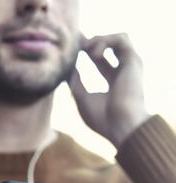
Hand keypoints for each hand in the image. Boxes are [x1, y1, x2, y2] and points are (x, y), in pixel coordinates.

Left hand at [69, 33, 149, 147]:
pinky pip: (121, 38)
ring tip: (85, 48)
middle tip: (77, 41)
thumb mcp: (81, 97)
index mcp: (114, 84)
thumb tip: (69, 65)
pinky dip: (105, 41)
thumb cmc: (101, 118)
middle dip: (91, 42)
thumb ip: (76, 81)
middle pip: (109, 48)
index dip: (88, 52)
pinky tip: (94, 54)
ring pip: (118, 39)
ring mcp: (130, 66)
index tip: (74, 47)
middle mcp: (124, 73)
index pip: (101, 62)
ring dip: (99, 39)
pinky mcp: (133, 60)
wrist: (120, 125)